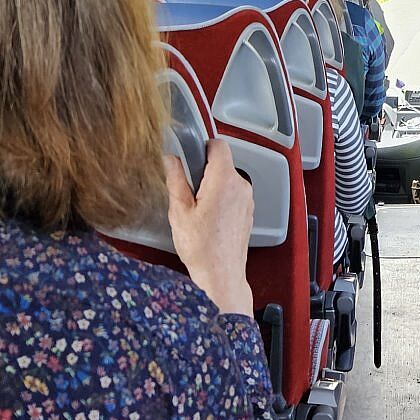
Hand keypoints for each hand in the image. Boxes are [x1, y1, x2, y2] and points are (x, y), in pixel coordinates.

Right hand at [166, 140, 255, 317]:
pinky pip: (233, 194)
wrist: (221, 275)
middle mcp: (241, 186)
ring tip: (198, 211)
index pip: (218, 145)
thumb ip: (175, 179)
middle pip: (222, 163)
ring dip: (212, 187)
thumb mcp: (179, 211)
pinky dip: (221, 199)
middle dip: (204, 172)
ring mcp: (247, 199)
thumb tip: (171, 158)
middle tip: (189, 194)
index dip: (202, 147)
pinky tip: (209, 219)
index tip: (190, 159)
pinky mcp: (248, 211)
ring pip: (227, 179)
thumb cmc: (202, 248)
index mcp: (224, 180)